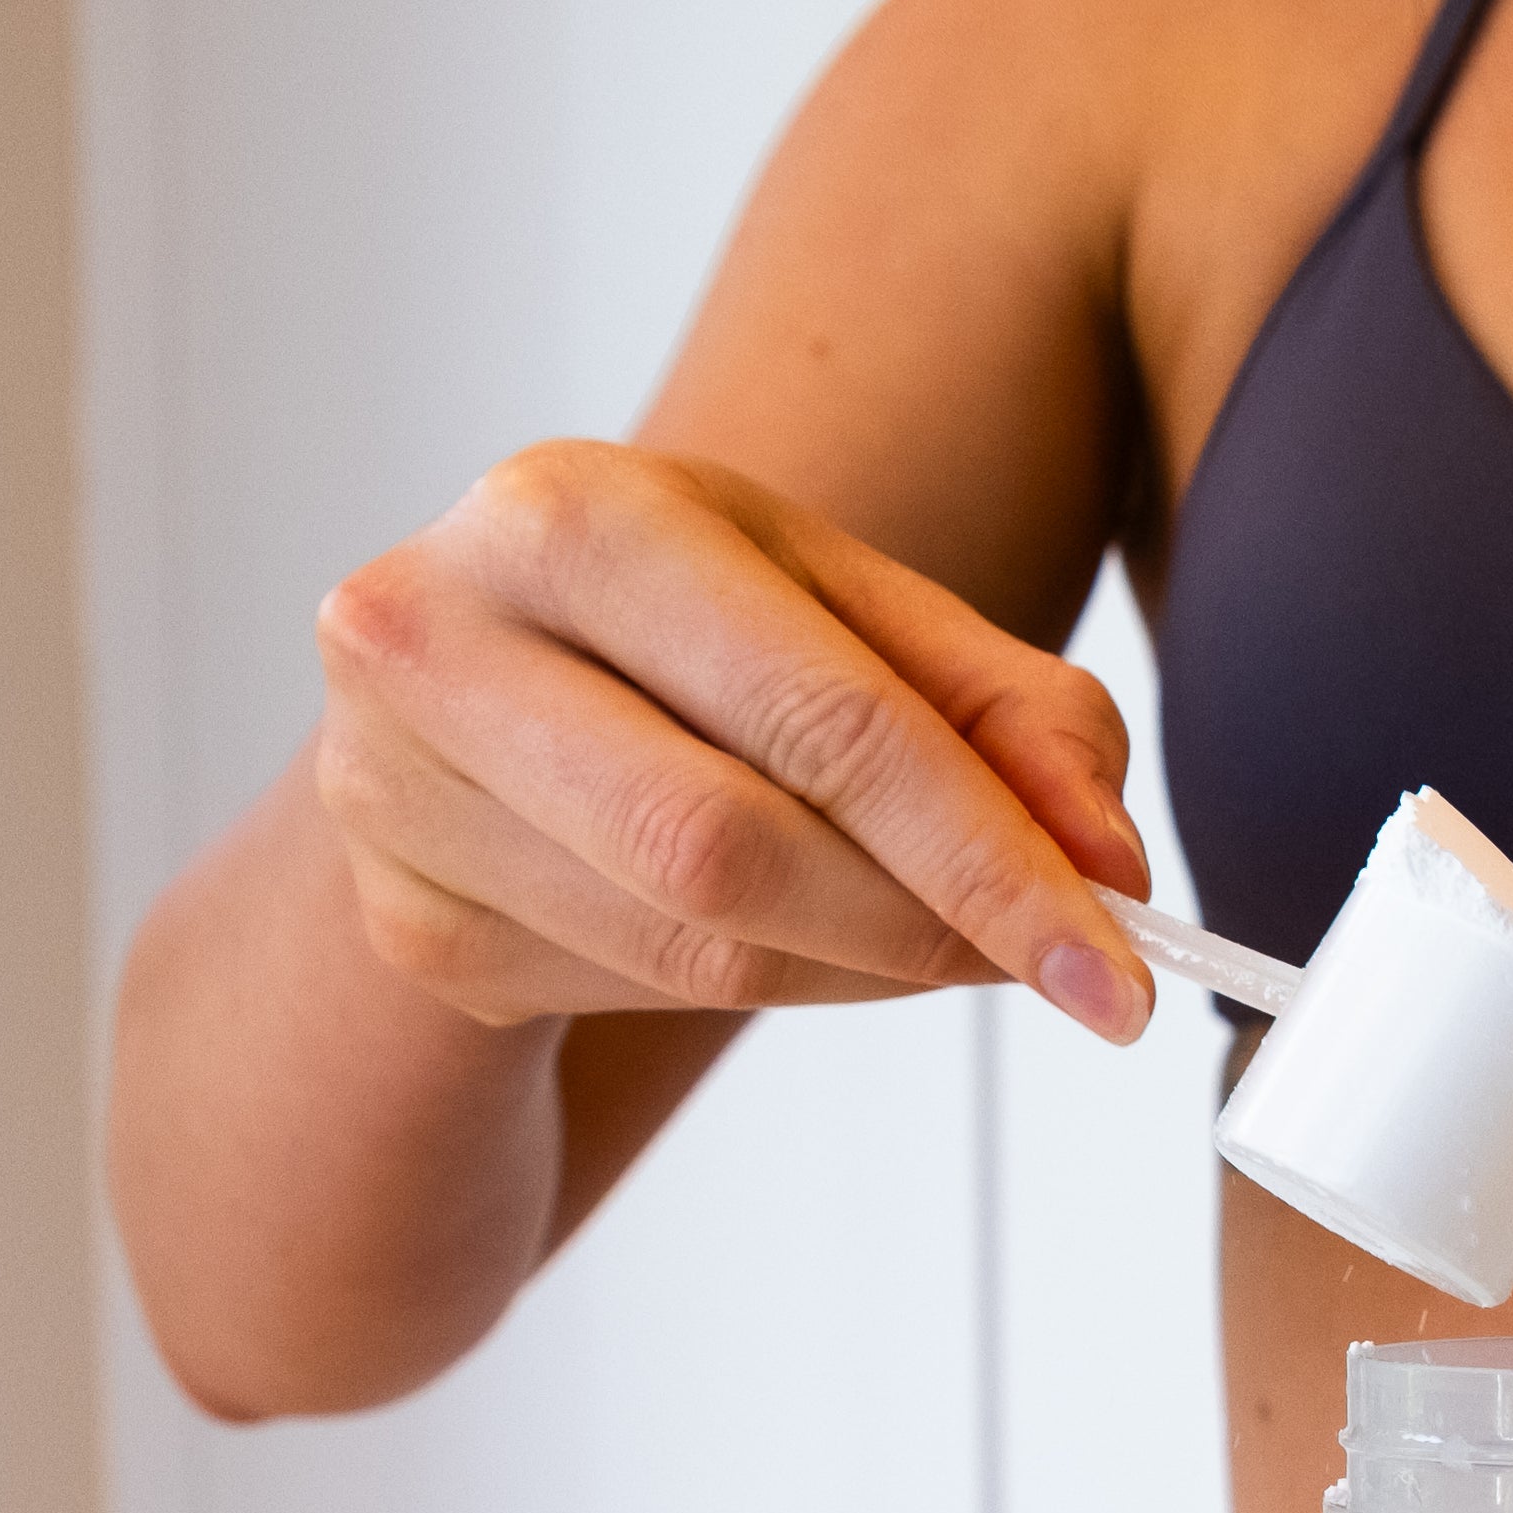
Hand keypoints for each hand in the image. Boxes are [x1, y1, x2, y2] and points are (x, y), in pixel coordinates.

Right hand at [307, 438, 1158, 1042]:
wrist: (462, 690)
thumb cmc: (682, 637)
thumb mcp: (849, 618)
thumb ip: (1011, 717)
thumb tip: (1110, 868)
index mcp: (575, 515)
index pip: (824, 718)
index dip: (992, 861)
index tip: (1118, 964)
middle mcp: (440, 633)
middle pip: (735, 850)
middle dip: (924, 926)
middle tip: (1043, 963)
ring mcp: (394, 785)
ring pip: (696, 949)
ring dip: (859, 968)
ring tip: (920, 929)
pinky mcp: (404, 914)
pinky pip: (640, 996)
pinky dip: (766, 984)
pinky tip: (782, 928)